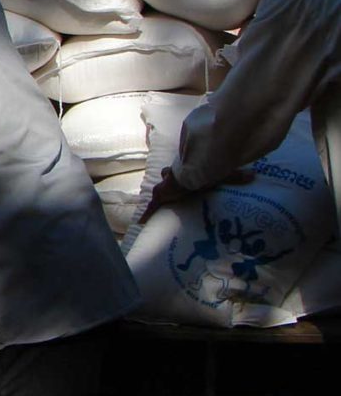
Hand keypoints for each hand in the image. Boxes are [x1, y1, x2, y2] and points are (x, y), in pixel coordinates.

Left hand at [138, 165, 252, 223]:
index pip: (181, 172)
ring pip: (159, 191)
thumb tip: (254, 175)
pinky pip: (152, 206)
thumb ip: (236, 176)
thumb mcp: (222, 175)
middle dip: (168, 182)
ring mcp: (165, 187)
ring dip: (160, 196)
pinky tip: (142, 223)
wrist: (189, 174)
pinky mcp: (161, 196)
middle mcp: (172, 178)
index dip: (181, 174)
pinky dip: (147, 214)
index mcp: (186, 172)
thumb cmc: (205, 172)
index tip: (183, 179)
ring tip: (158, 204)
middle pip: (167, 178)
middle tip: (172, 191)